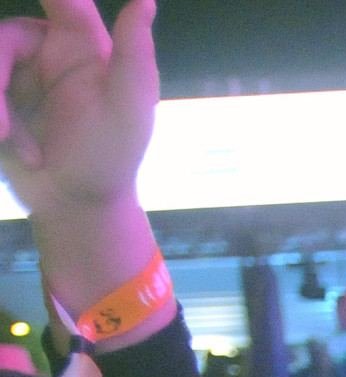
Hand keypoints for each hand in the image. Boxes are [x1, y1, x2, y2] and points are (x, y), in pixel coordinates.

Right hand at [0, 0, 156, 224]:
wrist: (74, 203)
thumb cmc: (110, 155)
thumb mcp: (128, 107)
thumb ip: (133, 52)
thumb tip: (146, 0)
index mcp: (79, 41)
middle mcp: (42, 47)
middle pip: (3, 37)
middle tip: (2, 127)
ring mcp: (13, 70)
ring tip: (7, 139)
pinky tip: (7, 143)